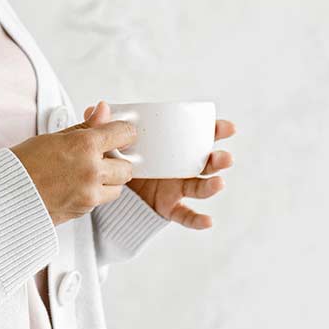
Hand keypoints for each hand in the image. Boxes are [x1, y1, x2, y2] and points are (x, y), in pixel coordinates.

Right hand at [9, 111, 137, 225]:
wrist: (4, 195)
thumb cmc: (23, 164)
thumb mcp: (54, 137)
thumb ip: (86, 126)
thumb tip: (103, 110)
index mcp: (84, 145)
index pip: (124, 134)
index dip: (122, 132)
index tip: (118, 133)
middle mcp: (91, 170)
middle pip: (127, 166)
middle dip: (117, 161)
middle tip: (100, 156)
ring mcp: (89, 193)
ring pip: (118, 187)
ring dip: (109, 180)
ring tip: (86, 173)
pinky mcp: (84, 210)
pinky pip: (101, 200)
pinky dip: (94, 193)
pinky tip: (75, 185)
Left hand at [82, 100, 235, 228]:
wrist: (110, 186)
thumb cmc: (117, 156)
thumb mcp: (112, 140)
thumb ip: (105, 125)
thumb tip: (101, 107)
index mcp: (173, 147)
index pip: (199, 136)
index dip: (215, 131)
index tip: (227, 128)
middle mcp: (181, 167)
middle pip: (206, 163)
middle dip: (218, 160)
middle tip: (224, 157)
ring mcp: (177, 188)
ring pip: (200, 187)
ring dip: (212, 186)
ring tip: (218, 183)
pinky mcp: (169, 207)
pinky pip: (186, 216)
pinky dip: (197, 220)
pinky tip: (208, 221)